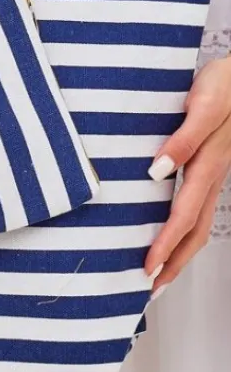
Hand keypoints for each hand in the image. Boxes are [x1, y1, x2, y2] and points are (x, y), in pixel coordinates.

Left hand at [145, 55, 230, 295]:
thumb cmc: (226, 84)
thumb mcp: (205, 105)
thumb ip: (184, 138)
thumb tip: (158, 170)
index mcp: (209, 164)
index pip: (185, 215)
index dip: (166, 244)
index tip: (148, 268)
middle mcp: (212, 174)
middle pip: (194, 230)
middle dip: (172, 262)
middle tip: (148, 288)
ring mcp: (214, 171)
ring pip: (198, 221)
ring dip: (178, 249)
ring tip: (157, 271)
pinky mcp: (210, 163)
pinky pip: (197, 203)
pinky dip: (183, 225)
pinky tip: (166, 228)